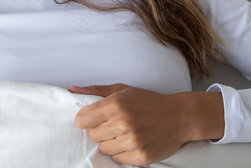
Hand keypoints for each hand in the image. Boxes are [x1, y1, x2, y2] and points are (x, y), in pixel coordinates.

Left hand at [69, 84, 223, 165]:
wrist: (180, 116)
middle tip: (114, 124)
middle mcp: (123, 123)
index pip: (82, 120)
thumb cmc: (148, 101)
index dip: (87, 119)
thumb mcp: (122, 89)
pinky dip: (122, 153)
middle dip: (100, 130)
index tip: (95, 118)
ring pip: (103, 149)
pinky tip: (132, 142)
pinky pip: (118, 160)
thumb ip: (94, 91)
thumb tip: (70, 90)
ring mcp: (133, 141)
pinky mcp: (142, 156)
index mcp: (116, 104)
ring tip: (124, 133)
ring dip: (111, 142)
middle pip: (92, 135)